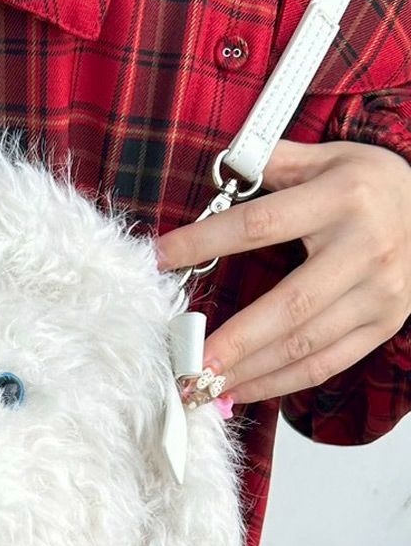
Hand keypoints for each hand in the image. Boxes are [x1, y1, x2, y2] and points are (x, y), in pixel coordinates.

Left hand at [155, 140, 410, 403]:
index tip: (160, 258)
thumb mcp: (327, 155)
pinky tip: (242, 389)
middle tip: (187, 362)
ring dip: (251, 371)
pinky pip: (327, 362)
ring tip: (203, 386)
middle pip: (289, 304)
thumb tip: (222, 167)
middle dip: (234, 340)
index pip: (260, 225)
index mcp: (342, 198)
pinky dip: (281, 382)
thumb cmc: (370, 183)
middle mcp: (364, 250)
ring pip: (306, 343)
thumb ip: (274, 161)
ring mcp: (380, 293)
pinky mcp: (384, 324)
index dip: (206, 242)